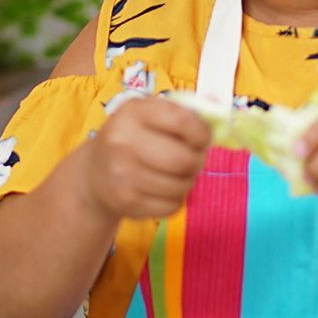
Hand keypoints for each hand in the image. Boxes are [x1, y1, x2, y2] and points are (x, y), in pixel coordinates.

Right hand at [81, 97, 210, 219]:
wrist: (94, 172)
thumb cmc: (133, 138)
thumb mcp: (150, 114)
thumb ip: (185, 111)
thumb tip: (222, 112)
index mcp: (133, 112)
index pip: (182, 121)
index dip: (202, 133)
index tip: (202, 138)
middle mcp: (123, 142)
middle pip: (184, 159)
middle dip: (197, 161)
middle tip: (193, 160)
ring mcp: (123, 175)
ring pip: (181, 185)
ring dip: (187, 181)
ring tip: (176, 174)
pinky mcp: (127, 202)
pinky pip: (172, 206)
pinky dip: (175, 199)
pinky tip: (163, 189)